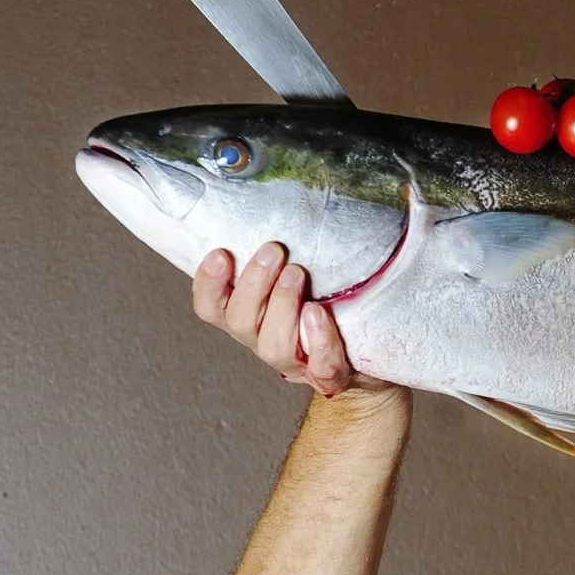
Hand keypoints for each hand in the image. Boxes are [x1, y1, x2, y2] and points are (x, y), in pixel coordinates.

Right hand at [192, 243, 396, 400]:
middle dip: (253, 283)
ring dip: (282, 305)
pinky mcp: (329, 374)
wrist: (366, 357)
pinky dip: (319, 340)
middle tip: (273, 251)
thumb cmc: (325, 303)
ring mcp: (295, 361)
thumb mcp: (296, 274)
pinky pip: (320, 366)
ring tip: (297, 274)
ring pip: (272, 345)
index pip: (211, 307)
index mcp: (248, 317)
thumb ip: (278, 254)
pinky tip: (319, 314)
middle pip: (240, 320)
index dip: (208, 284)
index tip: (221, 253)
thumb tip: (274, 200)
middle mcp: (263, 339)